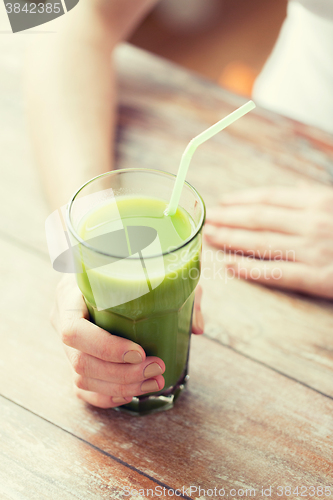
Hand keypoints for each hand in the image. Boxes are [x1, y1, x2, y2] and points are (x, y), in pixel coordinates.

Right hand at [51, 275, 203, 408]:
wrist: (107, 267)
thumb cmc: (127, 264)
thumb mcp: (150, 266)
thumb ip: (175, 289)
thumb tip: (197, 327)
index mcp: (70, 293)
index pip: (73, 330)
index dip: (106, 348)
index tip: (139, 353)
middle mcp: (62, 318)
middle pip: (80, 361)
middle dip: (122, 374)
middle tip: (157, 369)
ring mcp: (65, 341)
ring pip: (82, 379)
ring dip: (121, 387)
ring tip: (154, 381)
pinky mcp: (74, 357)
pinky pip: (82, 388)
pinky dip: (107, 396)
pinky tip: (131, 393)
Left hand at [204, 185, 332, 298]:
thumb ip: (318, 197)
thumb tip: (298, 187)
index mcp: (318, 202)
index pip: (270, 198)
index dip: (242, 200)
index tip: (222, 202)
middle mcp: (311, 223)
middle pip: (259, 219)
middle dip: (228, 218)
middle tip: (207, 219)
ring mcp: (313, 251)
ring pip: (261, 243)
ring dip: (231, 239)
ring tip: (210, 237)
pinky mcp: (318, 277)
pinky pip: (278, 273)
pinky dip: (251, 269)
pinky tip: (230, 265)